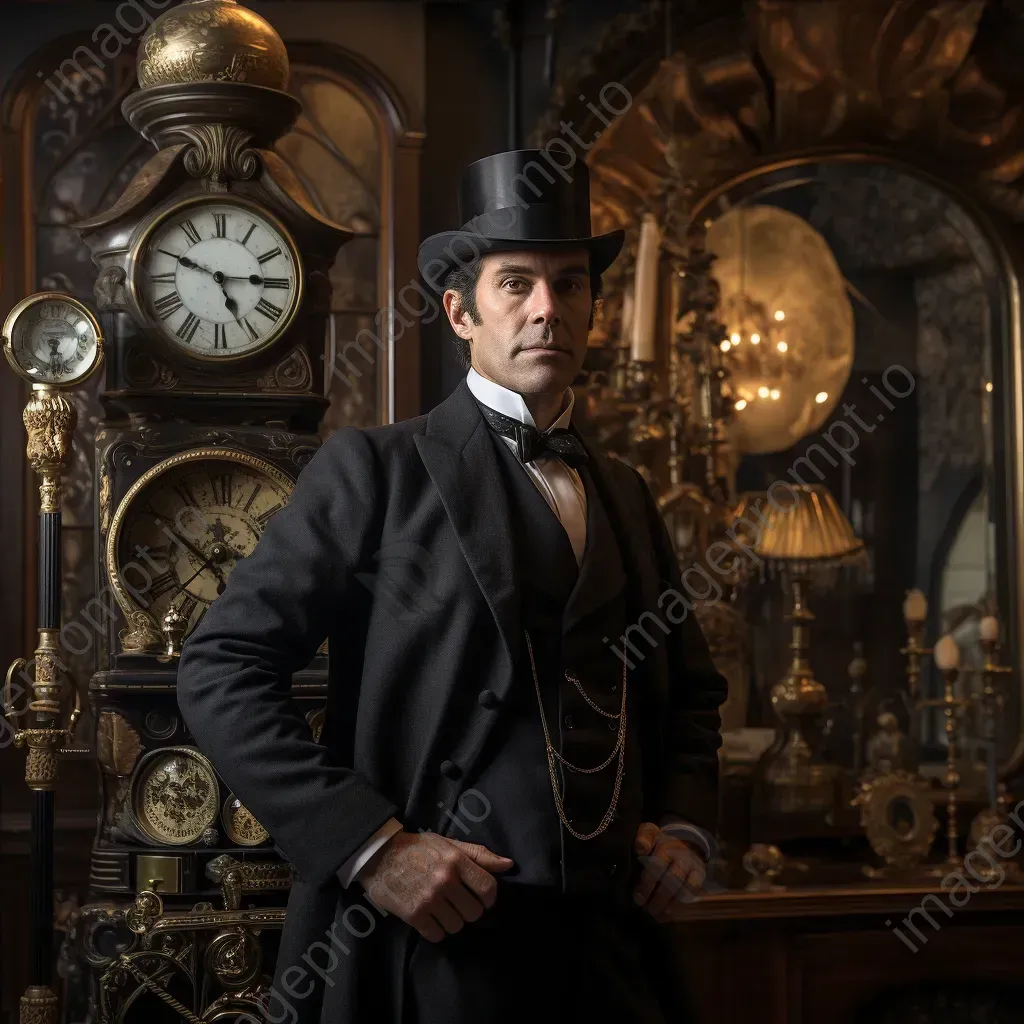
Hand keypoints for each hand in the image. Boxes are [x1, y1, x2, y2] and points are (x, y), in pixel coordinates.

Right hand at [355, 830, 513, 941]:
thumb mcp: (448, 844)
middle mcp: (445, 880)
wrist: (378, 855)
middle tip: (458, 903)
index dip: (489, 898)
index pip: (488, 888)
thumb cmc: (417, 848)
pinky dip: (436, 930)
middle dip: (469, 910)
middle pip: (474, 912)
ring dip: (452, 921)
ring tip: (443, 910)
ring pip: (457, 926)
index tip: (483, 899)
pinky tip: (430, 918)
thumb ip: (478, 854)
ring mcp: (429, 899)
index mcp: (455, 860)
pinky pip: (437, 935)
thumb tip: (509, 865)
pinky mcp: (414, 915)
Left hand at [632, 821, 705, 921]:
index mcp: (666, 845)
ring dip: (671, 905)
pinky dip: (680, 907)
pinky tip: (667, 915)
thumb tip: (640, 848)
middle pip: (673, 879)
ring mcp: (693, 866)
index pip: (657, 865)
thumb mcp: (649, 835)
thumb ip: (643, 838)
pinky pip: (693, 894)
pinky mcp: (701, 876)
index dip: (647, 884)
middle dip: (659, 897)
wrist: (684, 843)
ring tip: (657, 914)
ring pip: (685, 889)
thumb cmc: (659, 843)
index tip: (638, 898)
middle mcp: (682, 855)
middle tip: (648, 909)